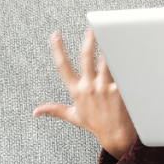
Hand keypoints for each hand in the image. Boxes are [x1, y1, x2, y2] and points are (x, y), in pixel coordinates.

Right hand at [33, 30, 137, 159]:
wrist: (116, 136)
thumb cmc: (96, 125)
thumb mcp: (73, 116)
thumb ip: (54, 110)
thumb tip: (36, 112)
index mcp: (77, 90)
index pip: (63, 67)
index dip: (58, 50)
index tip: (55, 36)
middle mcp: (90, 87)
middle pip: (87, 57)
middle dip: (88, 40)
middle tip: (91, 27)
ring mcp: (105, 87)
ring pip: (106, 60)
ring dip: (108, 47)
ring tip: (112, 34)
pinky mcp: (120, 89)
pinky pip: (121, 71)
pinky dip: (123, 61)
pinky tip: (128, 51)